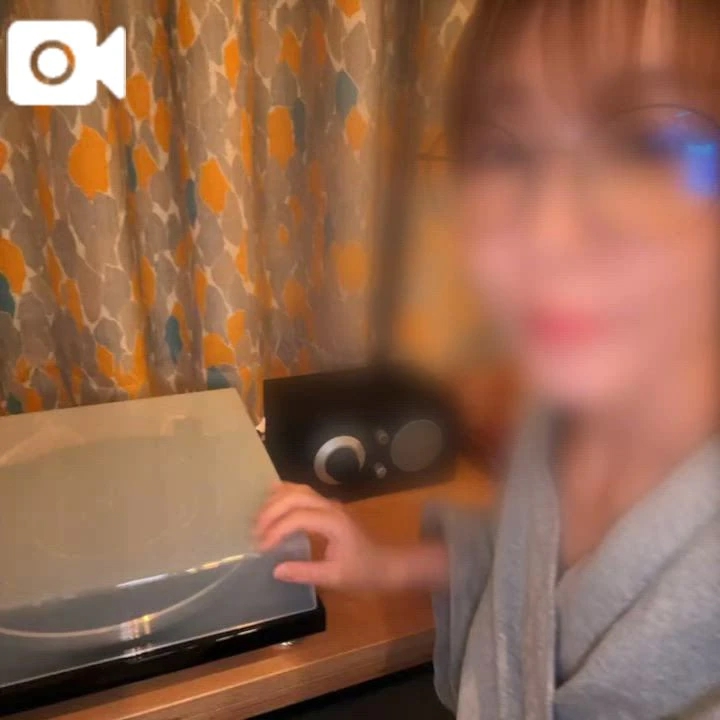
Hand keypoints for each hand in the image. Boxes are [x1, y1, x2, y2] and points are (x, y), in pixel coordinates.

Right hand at [254, 482, 386, 589]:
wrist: (386, 564)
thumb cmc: (363, 572)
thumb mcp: (335, 578)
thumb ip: (305, 573)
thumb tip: (275, 569)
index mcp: (333, 522)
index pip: (297, 517)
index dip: (276, 530)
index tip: (262, 548)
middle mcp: (330, 507)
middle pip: (295, 497)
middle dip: (271, 512)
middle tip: (255, 532)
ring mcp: (330, 504)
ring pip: (298, 490)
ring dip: (276, 501)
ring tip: (259, 520)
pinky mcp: (328, 507)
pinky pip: (303, 493)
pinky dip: (284, 494)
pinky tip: (271, 500)